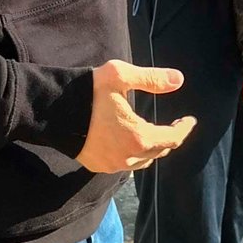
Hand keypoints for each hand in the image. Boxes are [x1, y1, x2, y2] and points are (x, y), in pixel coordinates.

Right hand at [76, 59, 195, 173]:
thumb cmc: (88, 91)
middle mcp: (127, 156)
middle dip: (169, 139)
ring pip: (141, 162)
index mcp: (138, 136)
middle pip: (158, 152)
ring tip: (152, 135)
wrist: (52, 109)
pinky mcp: (96, 165)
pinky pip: (122, 165)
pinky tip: (127, 143)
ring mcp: (111, 164)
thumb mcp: (121, 77)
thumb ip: (152, 79)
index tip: (190, 120)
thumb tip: (179, 80)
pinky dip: (131, 155)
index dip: (184, 129)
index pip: (172, 139)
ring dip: (150, 149)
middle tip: (174, 126)